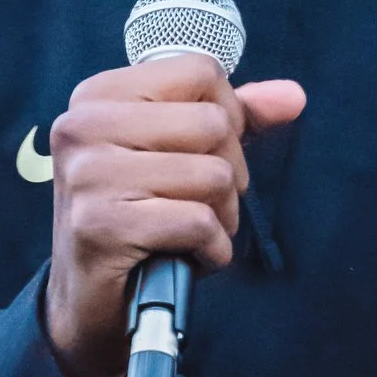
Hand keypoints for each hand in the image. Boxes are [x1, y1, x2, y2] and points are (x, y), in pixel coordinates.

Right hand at [44, 54, 305, 376]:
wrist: (89, 303)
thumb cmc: (138, 220)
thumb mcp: (178, 156)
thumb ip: (234, 119)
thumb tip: (294, 96)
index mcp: (97, 96)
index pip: (200, 72)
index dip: (226, 117)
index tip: (200, 154)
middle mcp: (82, 126)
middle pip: (213, 123)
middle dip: (227, 174)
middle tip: (193, 203)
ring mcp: (88, 175)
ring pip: (213, 176)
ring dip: (220, 217)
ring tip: (187, 233)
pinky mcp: (102, 226)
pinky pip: (200, 223)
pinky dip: (210, 251)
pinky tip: (183, 257)